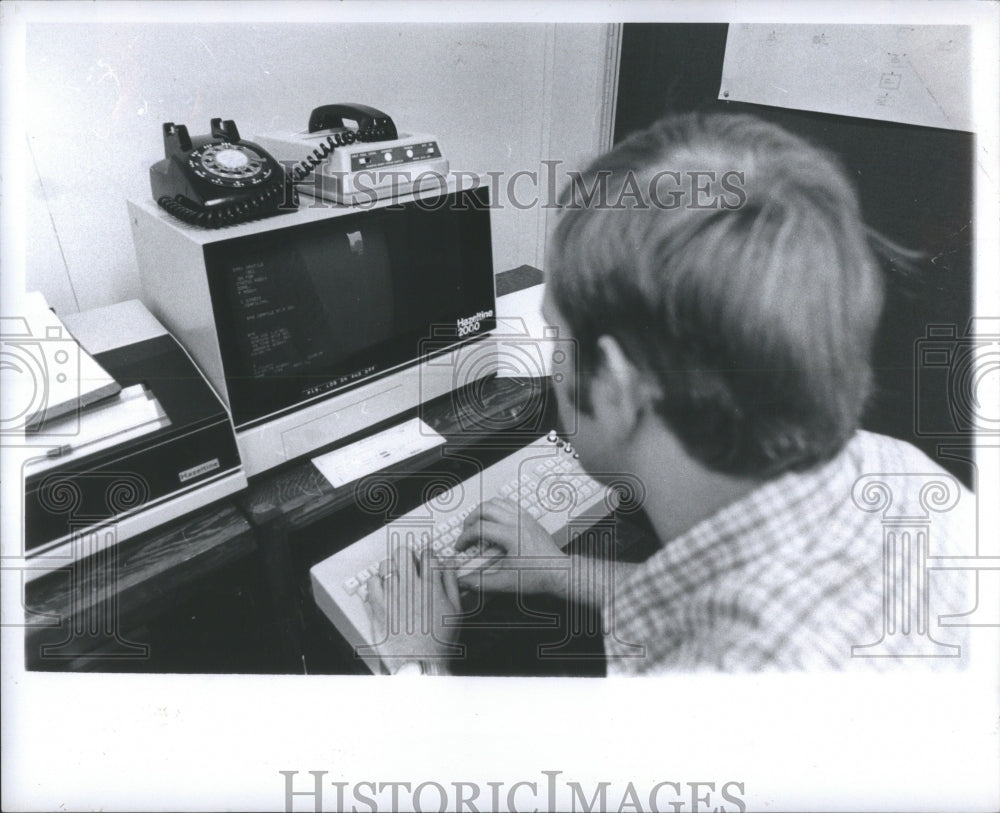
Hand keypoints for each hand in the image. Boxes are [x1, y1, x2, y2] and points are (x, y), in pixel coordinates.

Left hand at [362, 544, 461, 671]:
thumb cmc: (439, 641)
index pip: (428, 555)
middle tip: (409, 564)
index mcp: (431, 586)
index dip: (428, 553)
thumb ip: (452, 584)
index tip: (426, 558)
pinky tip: (383, 589)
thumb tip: (448, 566)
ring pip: (385, 565)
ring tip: (395, 577)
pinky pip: (371, 583)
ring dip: (391, 568)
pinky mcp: (377, 607)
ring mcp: (391, 596)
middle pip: (404, 553)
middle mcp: (410, 587)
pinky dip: (376, 583)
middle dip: (407, 556)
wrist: (420, 662)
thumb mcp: (455, 611)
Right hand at [453, 497, 568, 595]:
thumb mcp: (505, 582)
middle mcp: (518, 522)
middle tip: (466, 532)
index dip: (464, 537)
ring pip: (497, 502)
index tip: (460, 547)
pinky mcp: (530, 519)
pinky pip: (509, 504)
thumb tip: (464, 581)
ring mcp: (525, 518)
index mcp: (511, 535)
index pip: (479, 528)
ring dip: (483, 511)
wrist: (559, 573)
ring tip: (478, 525)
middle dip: (471, 519)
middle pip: (486, 508)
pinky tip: (494, 522)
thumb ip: (480, 582)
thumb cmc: (538, 576)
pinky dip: (497, 509)